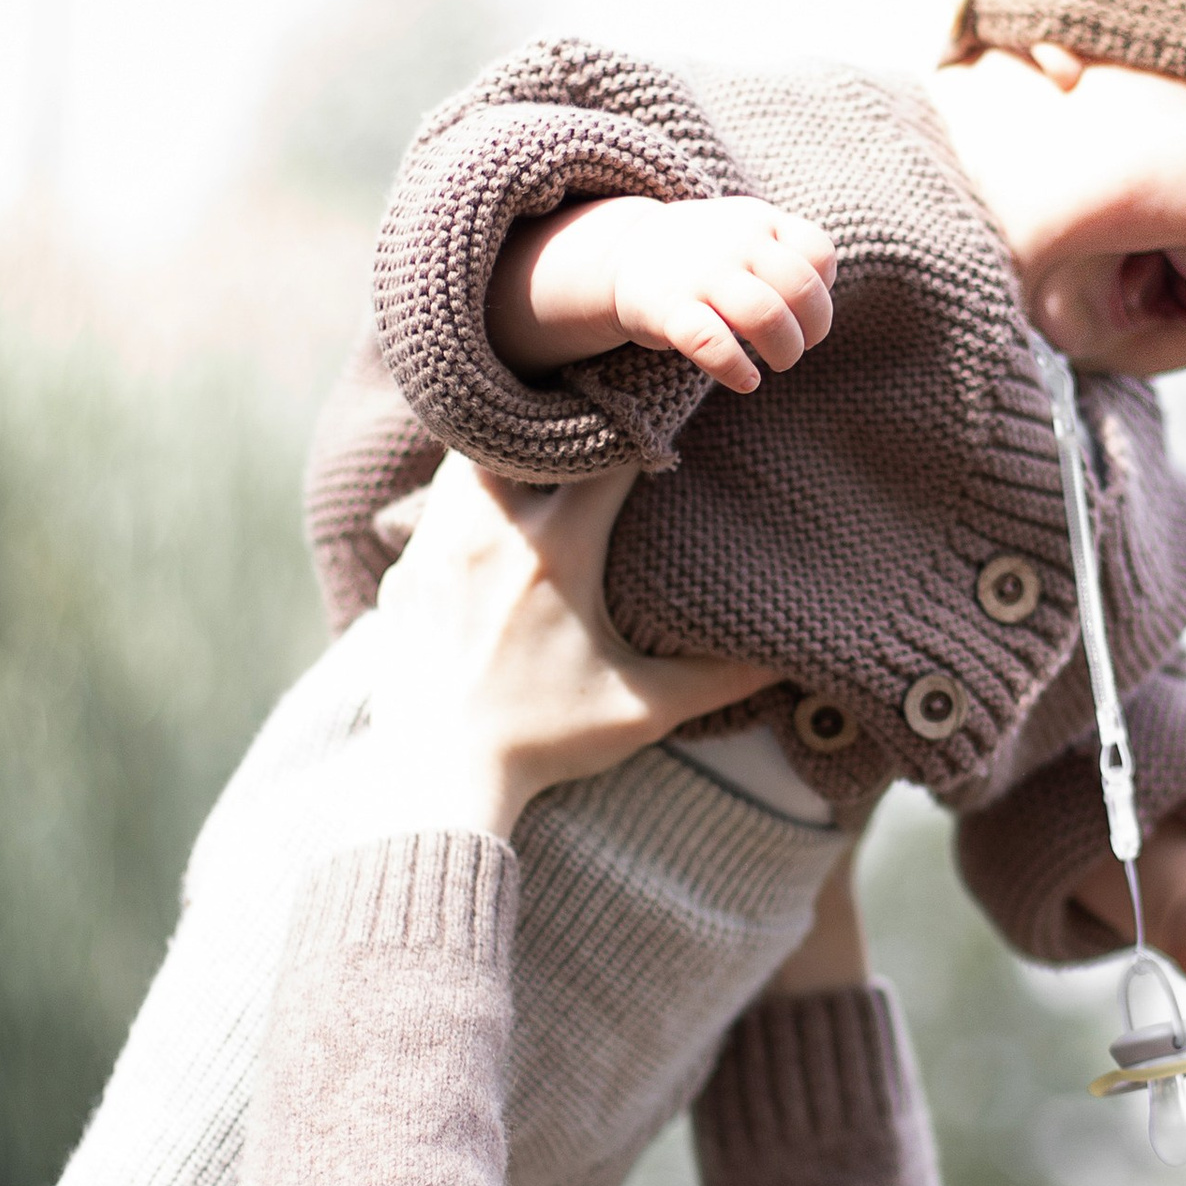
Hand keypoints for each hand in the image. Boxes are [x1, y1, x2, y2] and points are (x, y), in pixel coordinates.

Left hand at [366, 458, 775, 838]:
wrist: (435, 776)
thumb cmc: (541, 741)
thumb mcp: (640, 710)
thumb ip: (716, 678)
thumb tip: (782, 661)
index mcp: (556, 551)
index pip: (606, 455)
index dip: (638, 425)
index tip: (661, 409)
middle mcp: (490, 533)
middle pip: (520, 433)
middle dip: (555, 422)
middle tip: (586, 418)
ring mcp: (436, 549)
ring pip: (464, 462)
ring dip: (502, 455)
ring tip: (534, 459)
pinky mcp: (403, 576)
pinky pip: (433, 513)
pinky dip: (464, 504)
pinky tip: (487, 524)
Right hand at [489, 194, 836, 392]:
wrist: (625, 252)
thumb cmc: (707, 257)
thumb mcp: (749, 236)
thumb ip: (790, 259)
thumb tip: (818, 312)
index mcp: (760, 222)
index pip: (818, 253)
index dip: (824, 291)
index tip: (805, 310)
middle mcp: (735, 243)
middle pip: (800, 288)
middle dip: (814, 329)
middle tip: (800, 346)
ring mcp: (701, 275)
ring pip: (765, 316)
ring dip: (785, 351)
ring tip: (775, 364)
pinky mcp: (668, 310)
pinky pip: (712, 344)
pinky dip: (737, 369)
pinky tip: (747, 380)